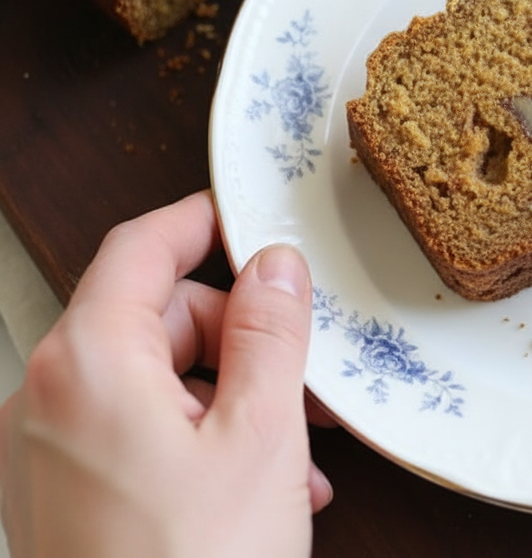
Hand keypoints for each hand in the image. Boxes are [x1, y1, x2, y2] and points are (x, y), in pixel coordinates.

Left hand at [0, 191, 331, 557]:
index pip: (142, 246)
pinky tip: (259, 483)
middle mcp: (49, 397)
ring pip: (153, 377)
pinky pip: (136, 430)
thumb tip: (276, 265)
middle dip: (238, 334)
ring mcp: (48, 449)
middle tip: (304, 371)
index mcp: (88, 363)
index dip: (203, 222)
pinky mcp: (62, 492)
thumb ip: (271, 331)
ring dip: (231, 395)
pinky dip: (198, 436)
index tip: (250, 218)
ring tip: (296, 448)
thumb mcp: (260, 436)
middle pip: (154, 314)